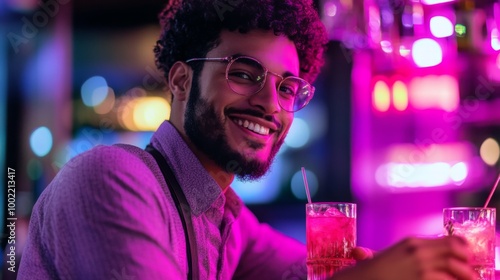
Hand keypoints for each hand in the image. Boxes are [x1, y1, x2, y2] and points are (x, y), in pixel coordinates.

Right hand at [334, 236, 473, 279]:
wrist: (359, 279)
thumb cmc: (372, 271)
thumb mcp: (390, 256)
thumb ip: (409, 255)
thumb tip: (418, 256)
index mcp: (413, 242)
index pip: (449, 239)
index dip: (463, 249)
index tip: (466, 259)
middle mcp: (419, 251)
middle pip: (456, 252)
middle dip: (467, 265)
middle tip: (470, 276)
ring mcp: (421, 267)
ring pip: (455, 268)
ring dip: (464, 277)